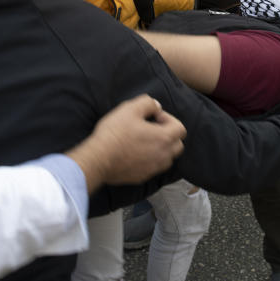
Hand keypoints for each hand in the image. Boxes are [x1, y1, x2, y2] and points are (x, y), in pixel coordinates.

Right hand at [66, 94, 185, 191]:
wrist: (98, 159)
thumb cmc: (114, 134)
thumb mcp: (130, 108)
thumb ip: (148, 103)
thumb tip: (156, 106)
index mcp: (164, 138)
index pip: (180, 128)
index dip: (169, 119)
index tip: (154, 117)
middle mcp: (163, 156)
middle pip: (178, 145)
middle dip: (169, 134)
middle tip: (152, 128)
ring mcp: (154, 168)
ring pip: (168, 158)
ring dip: (161, 148)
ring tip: (144, 141)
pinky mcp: (143, 177)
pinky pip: (154, 167)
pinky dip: (151, 159)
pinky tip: (136, 152)